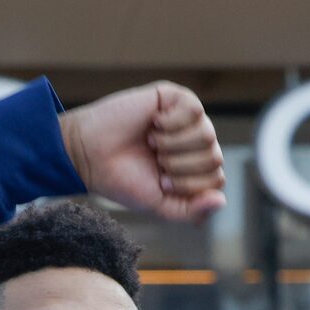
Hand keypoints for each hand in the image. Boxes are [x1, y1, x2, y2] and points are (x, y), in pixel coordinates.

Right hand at [59, 83, 225, 221]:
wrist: (88, 156)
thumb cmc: (120, 179)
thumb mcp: (157, 205)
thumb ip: (190, 211)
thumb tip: (220, 201)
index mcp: (194, 167)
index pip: (215, 179)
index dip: (187, 185)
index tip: (160, 181)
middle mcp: (196, 142)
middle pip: (214, 158)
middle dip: (178, 166)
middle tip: (153, 160)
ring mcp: (189, 119)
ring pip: (206, 135)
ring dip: (172, 145)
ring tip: (151, 142)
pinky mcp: (176, 98)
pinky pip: (195, 111)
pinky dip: (170, 123)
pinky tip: (153, 124)